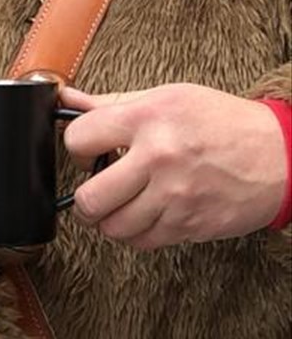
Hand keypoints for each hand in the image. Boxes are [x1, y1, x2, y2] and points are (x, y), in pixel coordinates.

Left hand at [61, 84, 287, 248]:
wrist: (279, 154)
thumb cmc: (222, 123)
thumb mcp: (168, 97)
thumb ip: (114, 104)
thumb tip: (68, 99)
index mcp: (149, 118)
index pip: (79, 138)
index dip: (78, 148)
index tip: (90, 152)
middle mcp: (159, 157)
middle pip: (89, 199)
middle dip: (87, 199)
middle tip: (99, 190)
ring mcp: (174, 196)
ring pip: (113, 228)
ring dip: (112, 219)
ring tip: (127, 203)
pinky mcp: (188, 224)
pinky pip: (141, 241)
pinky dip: (139, 233)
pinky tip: (150, 213)